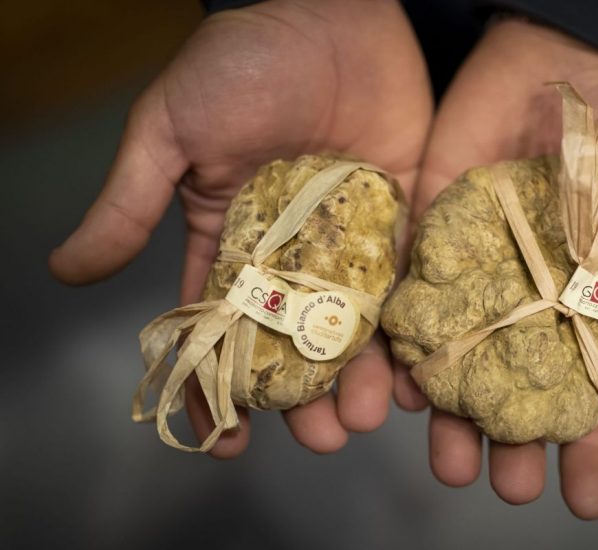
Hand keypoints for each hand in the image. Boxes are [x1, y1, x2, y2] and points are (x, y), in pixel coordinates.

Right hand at [49, 0, 431, 456]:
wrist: (331, 11)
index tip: (223, 441)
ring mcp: (352, 242)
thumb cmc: (245, 63)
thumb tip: (68, 270)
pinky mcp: (402, 220)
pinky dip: (411, 329)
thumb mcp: (173, 130)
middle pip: (297, 341)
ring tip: (363, 419)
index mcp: (235, 241)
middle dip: (303, 395)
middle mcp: (295, 254)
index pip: (223, 327)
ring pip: (355, 327)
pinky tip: (415, 374)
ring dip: (359, 377)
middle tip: (319, 439)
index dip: (219, 384)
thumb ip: (130, 202)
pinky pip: (407, 285)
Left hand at [399, 19, 597, 516]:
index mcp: (588, 309)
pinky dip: (404, 343)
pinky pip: (413, 302)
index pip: (590, 393)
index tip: (586, 501)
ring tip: (449, 461)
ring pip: (459, 362)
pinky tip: (403, 386)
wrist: (566, 62)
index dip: (590, 448)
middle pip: (515, 392)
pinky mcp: (433, 241)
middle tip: (507, 487)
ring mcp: (478, 277)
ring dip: (451, 415)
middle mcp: (527, 305)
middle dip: (510, 444)